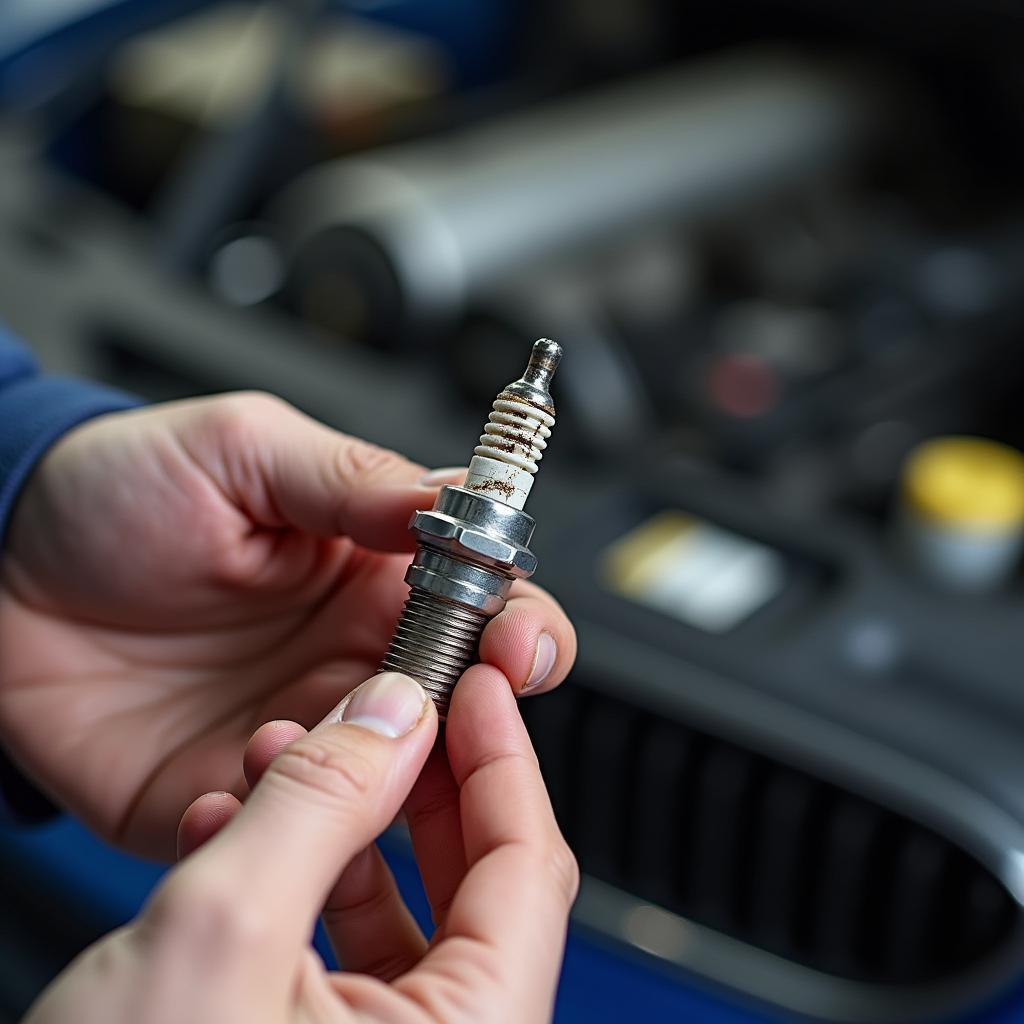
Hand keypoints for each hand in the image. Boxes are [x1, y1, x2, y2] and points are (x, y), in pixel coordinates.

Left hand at [0, 393, 574, 856]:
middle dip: (479, 719)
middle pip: (464, 703)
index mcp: (374, 569)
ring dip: (380, 775)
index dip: (522, 623)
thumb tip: (452, 504)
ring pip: (392, 781)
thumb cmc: (122, 489)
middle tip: (443, 706)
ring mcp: (298, 726)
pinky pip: (287, 830)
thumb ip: (352, 478)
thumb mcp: (243, 447)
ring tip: (304, 733)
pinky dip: (284, 824)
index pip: (490, 601)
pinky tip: (237, 778)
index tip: (515, 637)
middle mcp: (353, 653)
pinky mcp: (230, 786)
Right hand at [25, 668, 578, 1023]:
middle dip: (414, 780)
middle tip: (392, 710)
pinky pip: (326, 952)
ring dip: (330, 822)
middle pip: (468, 884)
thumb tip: (391, 715)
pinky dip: (287, 881)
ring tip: (274, 759)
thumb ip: (320, 804)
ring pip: (387, 910)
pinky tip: (228, 832)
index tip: (478, 687)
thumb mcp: (224, 937)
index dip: (504, 758)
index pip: (530, 868)